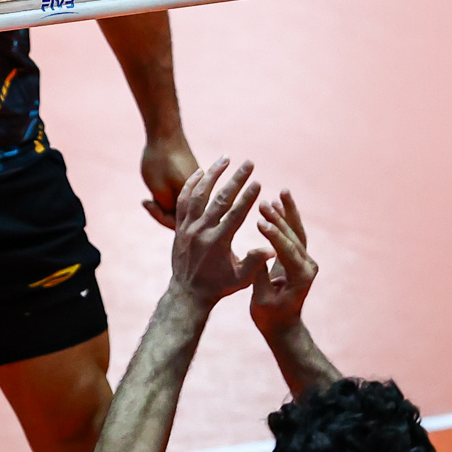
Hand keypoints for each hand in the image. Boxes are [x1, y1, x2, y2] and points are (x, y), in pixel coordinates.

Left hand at [140, 130, 198, 227]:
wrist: (165, 132)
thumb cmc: (159, 160)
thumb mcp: (158, 188)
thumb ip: (166, 207)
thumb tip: (173, 221)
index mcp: (194, 197)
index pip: (182, 221)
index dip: (163, 219)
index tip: (150, 206)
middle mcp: (200, 191)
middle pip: (184, 214)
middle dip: (164, 213)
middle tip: (148, 202)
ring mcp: (197, 184)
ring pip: (183, 203)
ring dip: (165, 203)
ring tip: (149, 197)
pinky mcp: (191, 177)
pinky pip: (183, 194)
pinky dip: (169, 195)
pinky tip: (155, 188)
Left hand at [169, 158, 268, 309]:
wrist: (188, 292)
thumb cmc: (220, 286)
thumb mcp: (241, 278)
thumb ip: (256, 261)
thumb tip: (273, 247)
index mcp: (218, 242)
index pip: (235, 214)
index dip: (247, 197)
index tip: (258, 182)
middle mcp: (201, 231)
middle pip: (219, 199)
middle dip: (235, 179)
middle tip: (249, 163)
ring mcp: (188, 227)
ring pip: (198, 194)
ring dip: (212, 174)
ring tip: (226, 158)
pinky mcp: (179, 226)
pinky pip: (183, 200)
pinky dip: (191, 184)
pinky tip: (201, 171)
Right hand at [249, 190, 316, 336]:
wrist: (282, 325)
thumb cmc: (269, 316)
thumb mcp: (262, 300)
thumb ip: (261, 276)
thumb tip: (259, 253)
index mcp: (300, 277)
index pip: (287, 250)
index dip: (273, 235)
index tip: (258, 221)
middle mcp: (307, 266)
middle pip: (294, 237)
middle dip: (279, 219)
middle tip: (263, 203)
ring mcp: (305, 261)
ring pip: (297, 232)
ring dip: (287, 213)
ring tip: (280, 194)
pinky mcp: (298, 258)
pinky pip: (293, 235)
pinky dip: (286, 219)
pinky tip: (277, 204)